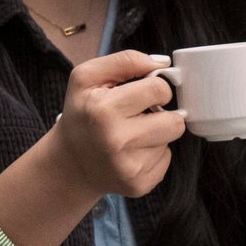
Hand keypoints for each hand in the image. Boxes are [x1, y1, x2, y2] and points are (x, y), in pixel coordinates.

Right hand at [50, 49, 188, 199]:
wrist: (69, 162)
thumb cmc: (82, 114)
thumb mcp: (87, 77)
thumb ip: (125, 60)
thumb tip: (163, 63)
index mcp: (103, 109)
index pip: (160, 89)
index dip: (155, 88)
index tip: (142, 94)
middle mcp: (116, 140)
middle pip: (175, 121)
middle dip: (162, 114)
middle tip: (140, 116)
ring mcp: (128, 167)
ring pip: (171, 141)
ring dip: (158, 135)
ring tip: (133, 135)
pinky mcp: (138, 185)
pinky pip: (166, 161)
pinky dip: (153, 154)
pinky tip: (132, 153)